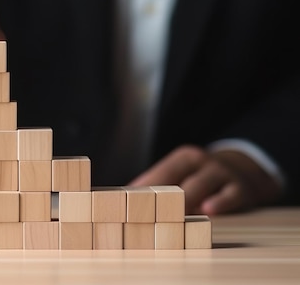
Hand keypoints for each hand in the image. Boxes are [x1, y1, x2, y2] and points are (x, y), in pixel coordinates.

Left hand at [129, 145, 282, 214]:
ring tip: (170, 213)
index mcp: (183, 158)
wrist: (247, 172)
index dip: (141, 190)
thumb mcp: (184, 176)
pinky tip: (209, 209)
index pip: (159, 173)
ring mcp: (222, 174)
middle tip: (142, 212)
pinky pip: (230, 195)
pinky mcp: (242, 189)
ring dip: (184, 200)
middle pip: (177, 179)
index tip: (125, 205)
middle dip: (159, 197)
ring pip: (200, 185)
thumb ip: (159, 187)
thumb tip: (125, 204)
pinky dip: (219, 202)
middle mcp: (201, 162)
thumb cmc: (203, 179)